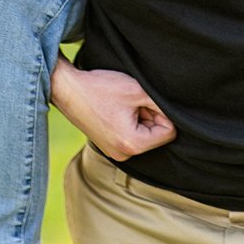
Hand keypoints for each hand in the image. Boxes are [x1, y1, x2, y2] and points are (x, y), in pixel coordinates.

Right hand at [50, 62, 176, 161]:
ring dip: (138, 119)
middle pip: (156, 136)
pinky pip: (130, 137)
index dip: (161, 113)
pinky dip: (127, 123)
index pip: (169, 133)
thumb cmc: (100, 88)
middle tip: (130, 102)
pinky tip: (114, 111)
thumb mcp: (137, 90)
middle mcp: (123, 155)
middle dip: (149, 117)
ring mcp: (114, 153)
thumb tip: (176, 113)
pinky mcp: (107, 146)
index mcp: (133, 145)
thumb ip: (161, 104)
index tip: (143, 101)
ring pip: (143, 136)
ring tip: (120, 105)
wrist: (67, 89)